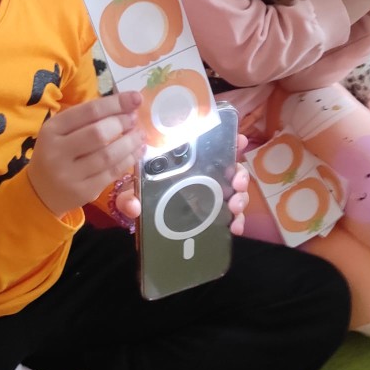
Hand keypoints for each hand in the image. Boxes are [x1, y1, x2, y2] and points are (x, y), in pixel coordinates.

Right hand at [28, 91, 143, 218]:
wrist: (40, 191)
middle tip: (134, 120)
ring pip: (108, 156)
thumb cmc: (57, 153)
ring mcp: (70, 175)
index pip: (89, 112)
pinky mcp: (83, 192)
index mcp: (51, 130)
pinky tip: (137, 151)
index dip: (116, 104)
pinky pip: (112, 173)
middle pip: (99, 134)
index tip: (136, 98)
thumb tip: (126, 106)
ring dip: (130, 142)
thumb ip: (87, 118)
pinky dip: (129, 160)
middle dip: (123, 123)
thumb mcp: (61, 131)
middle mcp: (57, 152)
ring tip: (140, 135)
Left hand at [115, 134, 250, 235]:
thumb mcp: (134, 194)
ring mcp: (214, 196)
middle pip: (232, 169)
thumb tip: (133, 206)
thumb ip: (128, 198)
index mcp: (189, 163)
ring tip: (234, 208)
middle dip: (240, 174)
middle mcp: (206, 176)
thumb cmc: (143, 198)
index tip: (240, 141)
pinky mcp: (217, 216)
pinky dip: (237, 221)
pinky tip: (234, 228)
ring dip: (241, 198)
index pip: (213, 146)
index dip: (230, 141)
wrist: (147, 224)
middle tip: (236, 184)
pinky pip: (232, 216)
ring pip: (236, 192)